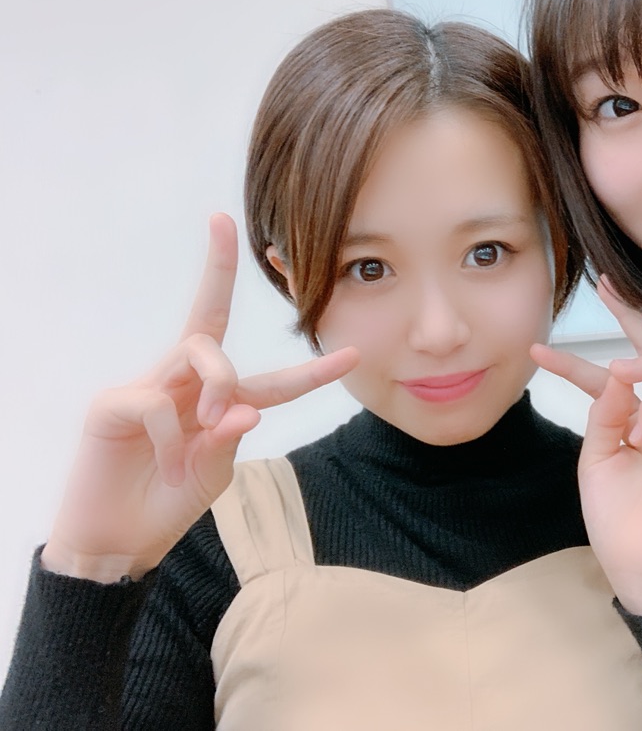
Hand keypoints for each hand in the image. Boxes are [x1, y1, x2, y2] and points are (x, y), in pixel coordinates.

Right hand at [41, 214, 358, 582]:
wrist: (119, 539)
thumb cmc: (169, 501)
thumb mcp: (214, 472)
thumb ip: (231, 438)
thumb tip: (244, 409)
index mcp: (219, 403)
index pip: (272, 379)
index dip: (312, 372)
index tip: (353, 355)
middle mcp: (185, 384)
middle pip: (210, 321)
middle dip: (219, 277)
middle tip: (226, 275)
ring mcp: (148, 387)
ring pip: (197, 349)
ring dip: (217, 384)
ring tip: (207, 426)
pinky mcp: (113, 404)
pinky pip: (157, 402)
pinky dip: (171, 436)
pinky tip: (164, 462)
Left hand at [532, 278, 641, 624]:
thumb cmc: (620, 520)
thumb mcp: (597, 456)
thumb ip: (604, 411)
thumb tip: (614, 369)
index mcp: (640, 421)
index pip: (618, 375)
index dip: (578, 358)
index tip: (538, 348)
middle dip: (633, 314)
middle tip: (604, 288)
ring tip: (617, 377)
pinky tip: (638, 427)